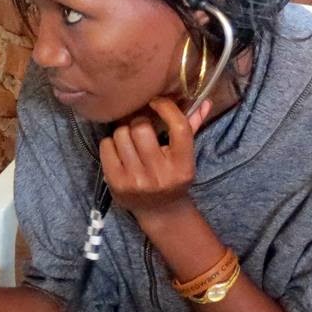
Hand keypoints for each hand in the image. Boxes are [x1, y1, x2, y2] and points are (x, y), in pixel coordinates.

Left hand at [99, 97, 210, 226]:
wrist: (159, 211)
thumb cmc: (173, 177)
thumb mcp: (186, 158)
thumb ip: (193, 127)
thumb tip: (204, 101)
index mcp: (183, 166)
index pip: (178, 127)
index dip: (166, 108)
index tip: (157, 102)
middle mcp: (160, 175)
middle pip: (141, 128)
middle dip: (138, 120)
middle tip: (139, 123)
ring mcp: (136, 181)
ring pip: (121, 134)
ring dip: (123, 130)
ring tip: (129, 137)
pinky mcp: (116, 183)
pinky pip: (106, 146)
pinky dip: (110, 142)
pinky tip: (118, 149)